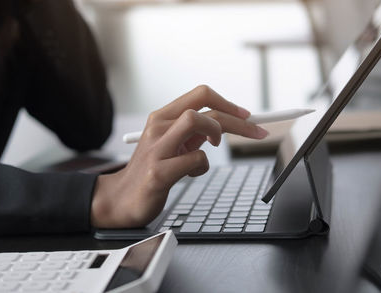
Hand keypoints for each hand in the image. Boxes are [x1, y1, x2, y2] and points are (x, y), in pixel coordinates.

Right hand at [90, 85, 267, 227]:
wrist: (121, 198)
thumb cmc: (152, 169)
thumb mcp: (172, 144)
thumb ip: (194, 132)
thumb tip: (227, 122)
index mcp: (161, 117)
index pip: (200, 95)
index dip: (228, 102)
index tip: (246, 115)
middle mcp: (158, 127)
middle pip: (205, 108)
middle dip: (239, 120)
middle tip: (258, 132)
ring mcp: (157, 148)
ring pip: (196, 121)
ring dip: (217, 132)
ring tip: (214, 147)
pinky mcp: (158, 172)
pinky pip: (195, 159)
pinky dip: (202, 166)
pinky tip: (192, 173)